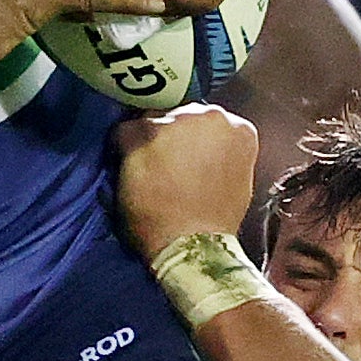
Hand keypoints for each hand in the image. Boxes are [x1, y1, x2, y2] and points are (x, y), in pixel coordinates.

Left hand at [113, 104, 260, 255]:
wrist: (195, 244)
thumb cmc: (217, 221)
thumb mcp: (238, 179)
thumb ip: (223, 153)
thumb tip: (202, 150)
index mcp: (239, 129)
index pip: (207, 121)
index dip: (192, 140)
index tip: (185, 157)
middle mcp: (211, 116)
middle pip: (179, 115)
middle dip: (170, 136)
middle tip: (164, 167)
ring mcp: (177, 123)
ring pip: (151, 120)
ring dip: (146, 143)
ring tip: (146, 173)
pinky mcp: (145, 134)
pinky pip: (123, 131)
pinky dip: (120, 150)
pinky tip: (128, 173)